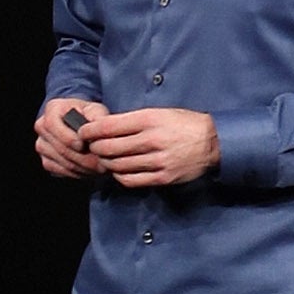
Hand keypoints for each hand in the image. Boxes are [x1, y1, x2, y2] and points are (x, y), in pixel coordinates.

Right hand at [34, 98, 111, 181]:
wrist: (82, 124)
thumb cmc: (88, 115)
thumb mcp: (95, 109)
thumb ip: (96, 116)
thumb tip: (96, 130)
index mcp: (52, 109)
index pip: (53, 125)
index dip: (69, 137)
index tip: (85, 145)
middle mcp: (42, 127)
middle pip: (60, 147)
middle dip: (82, 157)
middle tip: (100, 163)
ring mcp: (42, 145)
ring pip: (62, 162)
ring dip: (82, 167)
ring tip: (99, 167)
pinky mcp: (46, 161)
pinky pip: (61, 171)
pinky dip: (77, 172)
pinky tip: (89, 169)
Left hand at [89, 106, 220, 187]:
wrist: (211, 142)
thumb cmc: (183, 123)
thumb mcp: (160, 113)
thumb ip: (134, 120)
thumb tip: (105, 127)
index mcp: (151, 119)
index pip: (111, 126)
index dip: (91, 131)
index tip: (82, 132)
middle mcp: (152, 139)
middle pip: (110, 147)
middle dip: (95, 148)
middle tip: (89, 147)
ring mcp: (156, 161)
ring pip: (118, 165)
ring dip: (106, 162)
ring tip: (103, 158)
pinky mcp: (161, 177)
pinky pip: (130, 180)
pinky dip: (119, 176)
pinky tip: (118, 170)